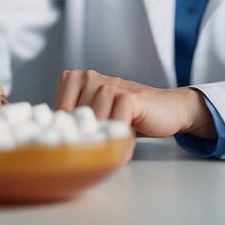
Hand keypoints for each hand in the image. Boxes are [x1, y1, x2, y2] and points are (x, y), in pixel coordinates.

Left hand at [56, 69, 215, 138]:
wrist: (168, 109)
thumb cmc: (130, 115)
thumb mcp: (99, 115)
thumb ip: (79, 121)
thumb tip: (57, 144)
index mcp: (79, 79)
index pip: (58, 106)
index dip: (68, 127)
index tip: (81, 139)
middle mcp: (92, 78)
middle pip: (76, 115)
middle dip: (87, 134)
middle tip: (101, 144)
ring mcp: (111, 85)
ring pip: (94, 117)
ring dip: (104, 136)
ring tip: (113, 143)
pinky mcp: (129, 97)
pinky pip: (116, 121)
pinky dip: (119, 138)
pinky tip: (124, 146)